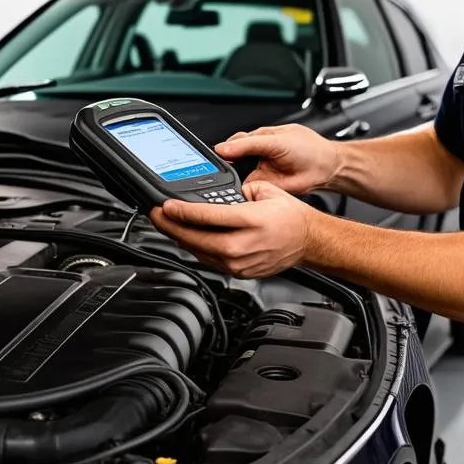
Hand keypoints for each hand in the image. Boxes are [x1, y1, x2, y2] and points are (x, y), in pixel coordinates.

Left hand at [149, 181, 313, 277]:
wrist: (307, 240)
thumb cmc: (289, 216)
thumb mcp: (265, 191)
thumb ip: (237, 192)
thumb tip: (212, 196)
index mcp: (251, 221)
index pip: (208, 217)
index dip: (182, 212)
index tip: (166, 206)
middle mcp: (244, 245)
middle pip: (197, 239)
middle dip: (171, 227)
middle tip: (156, 215)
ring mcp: (240, 262)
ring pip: (200, 252)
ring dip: (180, 239)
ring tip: (167, 225)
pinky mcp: (238, 272)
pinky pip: (210, 260)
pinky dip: (196, 248)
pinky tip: (187, 237)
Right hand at [215, 124, 341, 194]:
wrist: (326, 168)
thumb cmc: (308, 148)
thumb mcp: (276, 141)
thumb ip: (249, 144)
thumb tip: (224, 147)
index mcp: (257, 138)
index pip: (232, 142)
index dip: (222, 149)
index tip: (214, 156)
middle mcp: (256, 155)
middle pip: (230, 160)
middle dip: (223, 165)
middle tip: (218, 170)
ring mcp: (259, 172)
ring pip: (236, 177)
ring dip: (230, 179)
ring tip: (226, 181)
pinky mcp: (263, 187)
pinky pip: (247, 190)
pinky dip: (241, 191)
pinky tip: (238, 190)